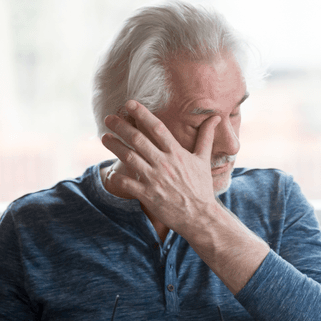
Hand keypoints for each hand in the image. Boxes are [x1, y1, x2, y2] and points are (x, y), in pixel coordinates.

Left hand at [101, 100, 221, 235]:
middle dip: (121, 126)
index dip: (142, 114)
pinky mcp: (148, 195)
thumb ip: (206, 137)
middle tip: (108, 118)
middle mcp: (164, 163)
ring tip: (104, 137)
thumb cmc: (201, 188)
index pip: (157, 128)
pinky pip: (127, 183)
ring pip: (129, 157)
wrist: (200, 216)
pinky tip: (110, 171)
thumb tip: (216, 118)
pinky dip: (117, 176)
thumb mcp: (203, 160)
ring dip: (114, 146)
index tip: (129, 103)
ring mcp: (154, 179)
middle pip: (138, 139)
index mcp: (176, 153)